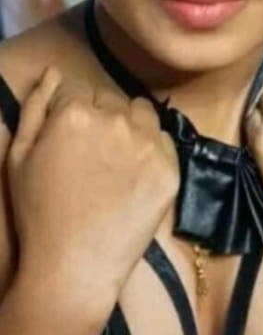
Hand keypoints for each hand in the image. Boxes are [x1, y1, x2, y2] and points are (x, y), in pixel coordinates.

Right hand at [7, 67, 178, 304]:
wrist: (77, 262)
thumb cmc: (40, 210)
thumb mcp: (18, 154)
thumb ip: (36, 105)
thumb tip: (55, 71)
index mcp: (76, 114)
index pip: (81, 91)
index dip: (76, 114)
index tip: (76, 138)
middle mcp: (117, 121)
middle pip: (114, 101)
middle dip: (104, 117)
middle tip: (98, 152)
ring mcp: (148, 144)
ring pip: (144, 113)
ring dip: (133, 125)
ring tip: (122, 156)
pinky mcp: (171, 167)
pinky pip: (165, 139)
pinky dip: (153, 147)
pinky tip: (140, 171)